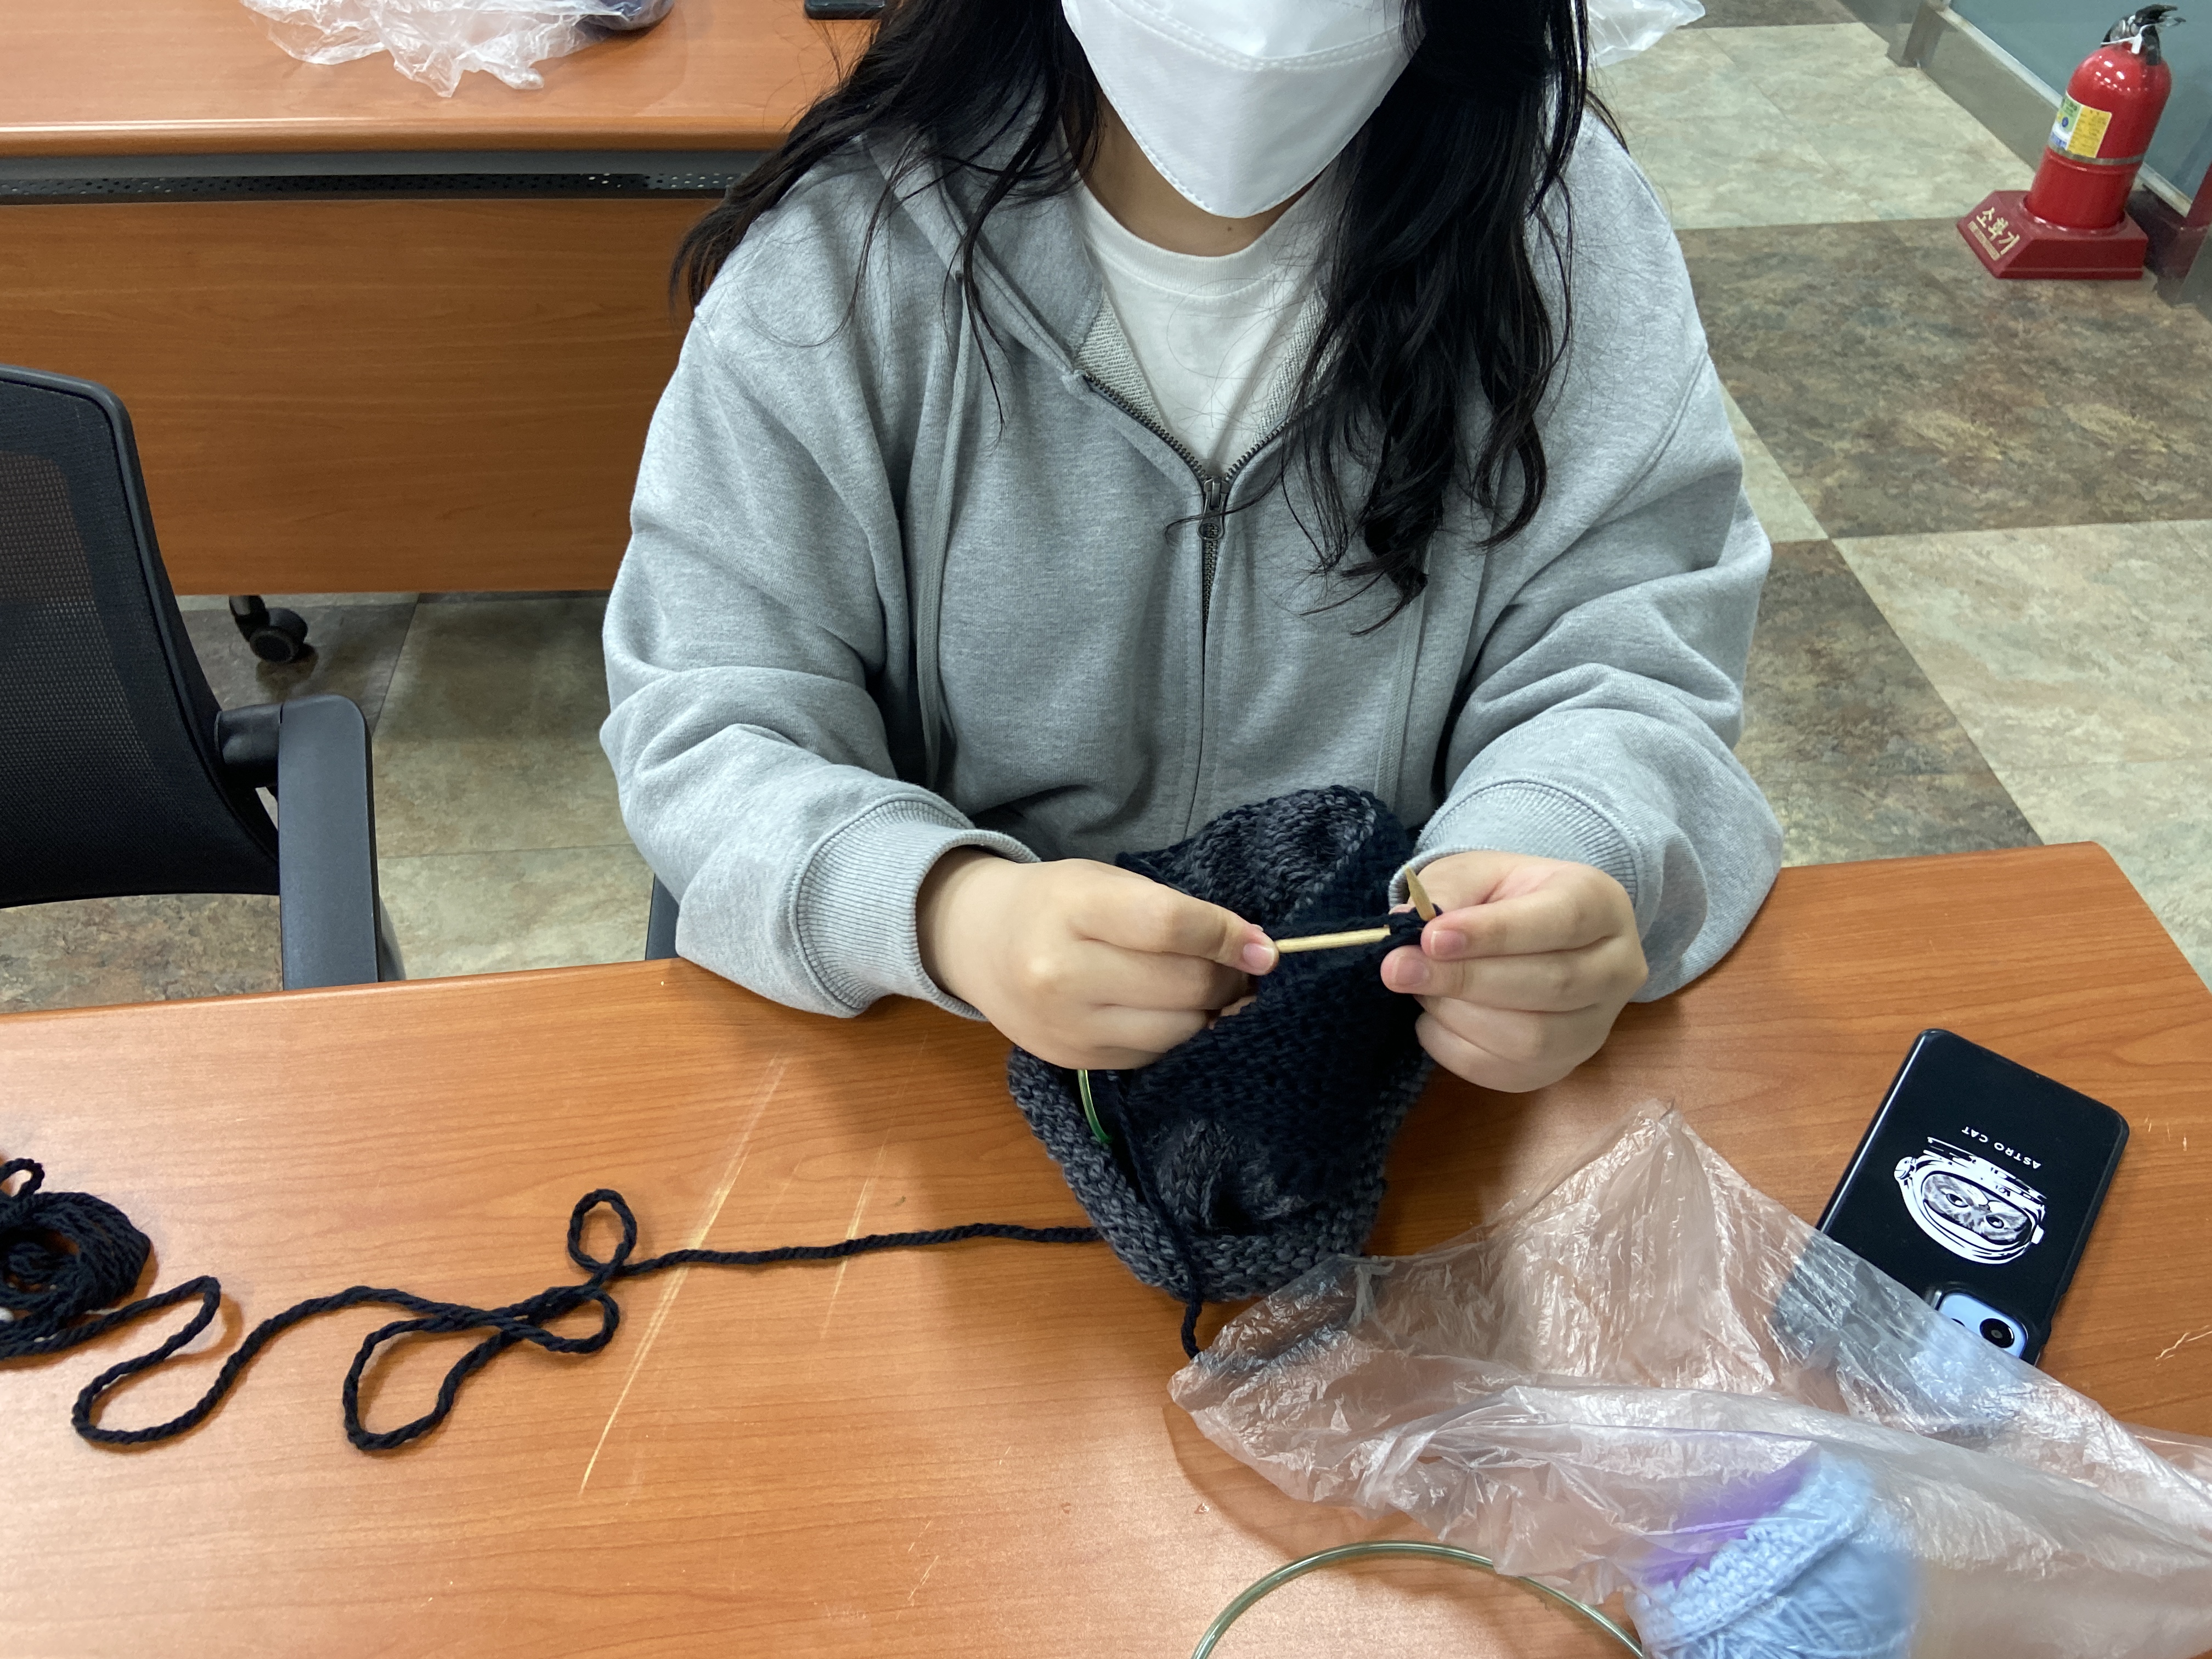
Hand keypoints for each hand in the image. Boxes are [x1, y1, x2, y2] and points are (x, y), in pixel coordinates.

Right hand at [916, 850, 1276, 1069]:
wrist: (981, 943)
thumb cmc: (1055, 903)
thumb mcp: (1105, 882)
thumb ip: (1173, 911)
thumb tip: (1254, 952)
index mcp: (1072, 911)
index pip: (1171, 927)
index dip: (1228, 937)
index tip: (1265, 947)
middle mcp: (1062, 975)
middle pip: (1183, 986)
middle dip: (1229, 979)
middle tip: (1242, 969)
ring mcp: (1068, 1027)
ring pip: (1177, 1031)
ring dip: (1210, 1012)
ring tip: (1210, 990)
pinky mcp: (1076, 1062)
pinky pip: (1155, 1055)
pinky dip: (1178, 1034)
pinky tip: (1172, 1012)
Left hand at [1381, 851, 1645, 1092]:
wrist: (1528, 933)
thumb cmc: (1502, 897)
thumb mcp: (1476, 873)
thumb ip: (1447, 893)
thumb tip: (1405, 926)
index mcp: (1601, 904)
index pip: (1559, 922)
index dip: (1494, 934)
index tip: (1431, 937)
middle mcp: (1616, 969)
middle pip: (1551, 985)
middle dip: (1465, 979)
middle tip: (1399, 968)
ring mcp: (1595, 1026)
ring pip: (1533, 1038)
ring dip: (1460, 1015)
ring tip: (1419, 989)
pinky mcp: (1562, 1066)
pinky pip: (1508, 1072)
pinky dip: (1456, 1050)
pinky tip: (1432, 1019)